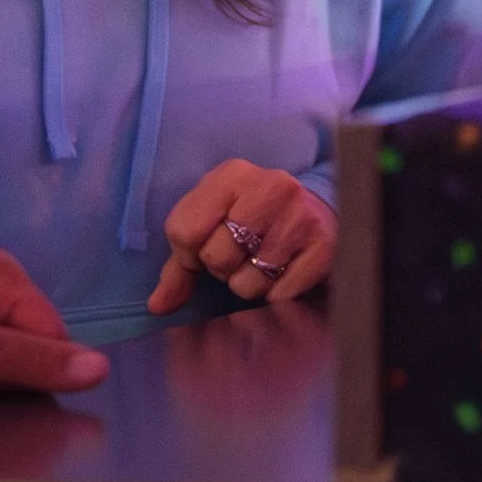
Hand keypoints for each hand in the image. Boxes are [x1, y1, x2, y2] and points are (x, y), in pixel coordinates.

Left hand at [146, 159, 337, 314]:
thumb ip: (179, 267)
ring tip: (264, 262)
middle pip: (215, 256)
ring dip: (250, 284)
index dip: (188, 253)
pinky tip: (286, 271)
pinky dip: (276, 295)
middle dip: (222, 268)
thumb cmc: (253, 222)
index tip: (206, 246)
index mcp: (232, 174)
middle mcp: (270, 187)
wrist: (320, 213)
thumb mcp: (212, 227)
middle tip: (240, 255)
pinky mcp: (324, 247)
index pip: (183, 230)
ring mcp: (301, 216)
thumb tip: (157, 306)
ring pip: (247, 281)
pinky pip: (279, 295)